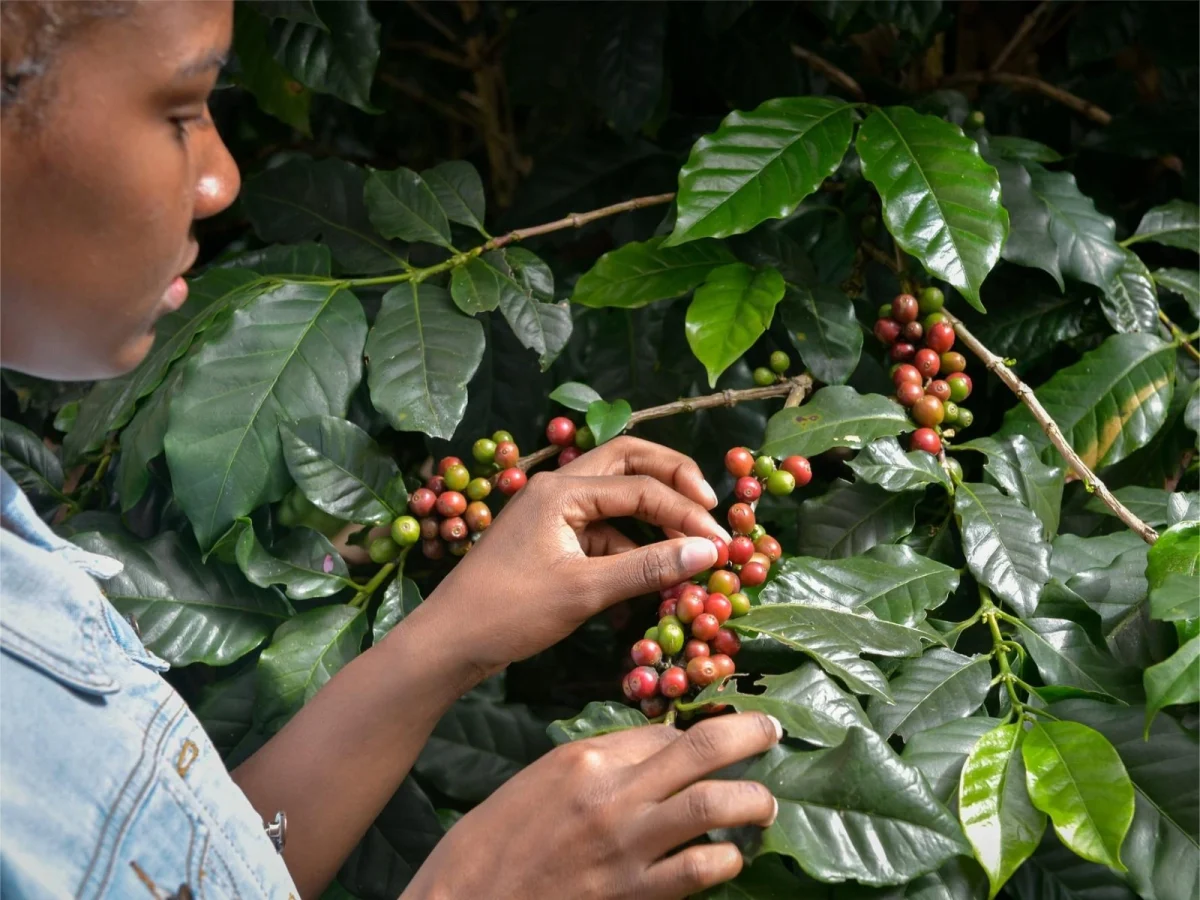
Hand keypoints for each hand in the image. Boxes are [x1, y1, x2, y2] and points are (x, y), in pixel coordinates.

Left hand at [401, 437, 730, 675]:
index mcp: (561, 490)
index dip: (687, 513)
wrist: (448, 642)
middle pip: (629, 463)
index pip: (641, 487)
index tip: (722, 543)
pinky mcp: (551, 539)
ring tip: (689, 551)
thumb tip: (709, 550)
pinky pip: (602, 531)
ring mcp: (553, 513)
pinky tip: (651, 581)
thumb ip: (647, 567)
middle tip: (711, 508)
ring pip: (617, 498)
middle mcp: (558, 489)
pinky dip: (631, 549)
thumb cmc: (508, 612)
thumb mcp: (584, 591)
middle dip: (674, 483)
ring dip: (654, 519)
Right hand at [403, 713, 781, 899]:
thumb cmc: (496, 841)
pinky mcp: (633, 893)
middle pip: (701, 750)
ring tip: (764, 804)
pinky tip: (729, 858)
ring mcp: (626, 845)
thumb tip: (654, 752)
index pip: (663, 732)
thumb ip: (598, 765)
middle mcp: (613, 794)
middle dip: (747, 735)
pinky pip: (697, 870)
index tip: (725, 728)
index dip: (700, 728)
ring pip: (711, 806)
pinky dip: (724, 860)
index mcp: (586, 758)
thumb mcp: (541, 782)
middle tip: (772, 732)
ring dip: (751, 801)